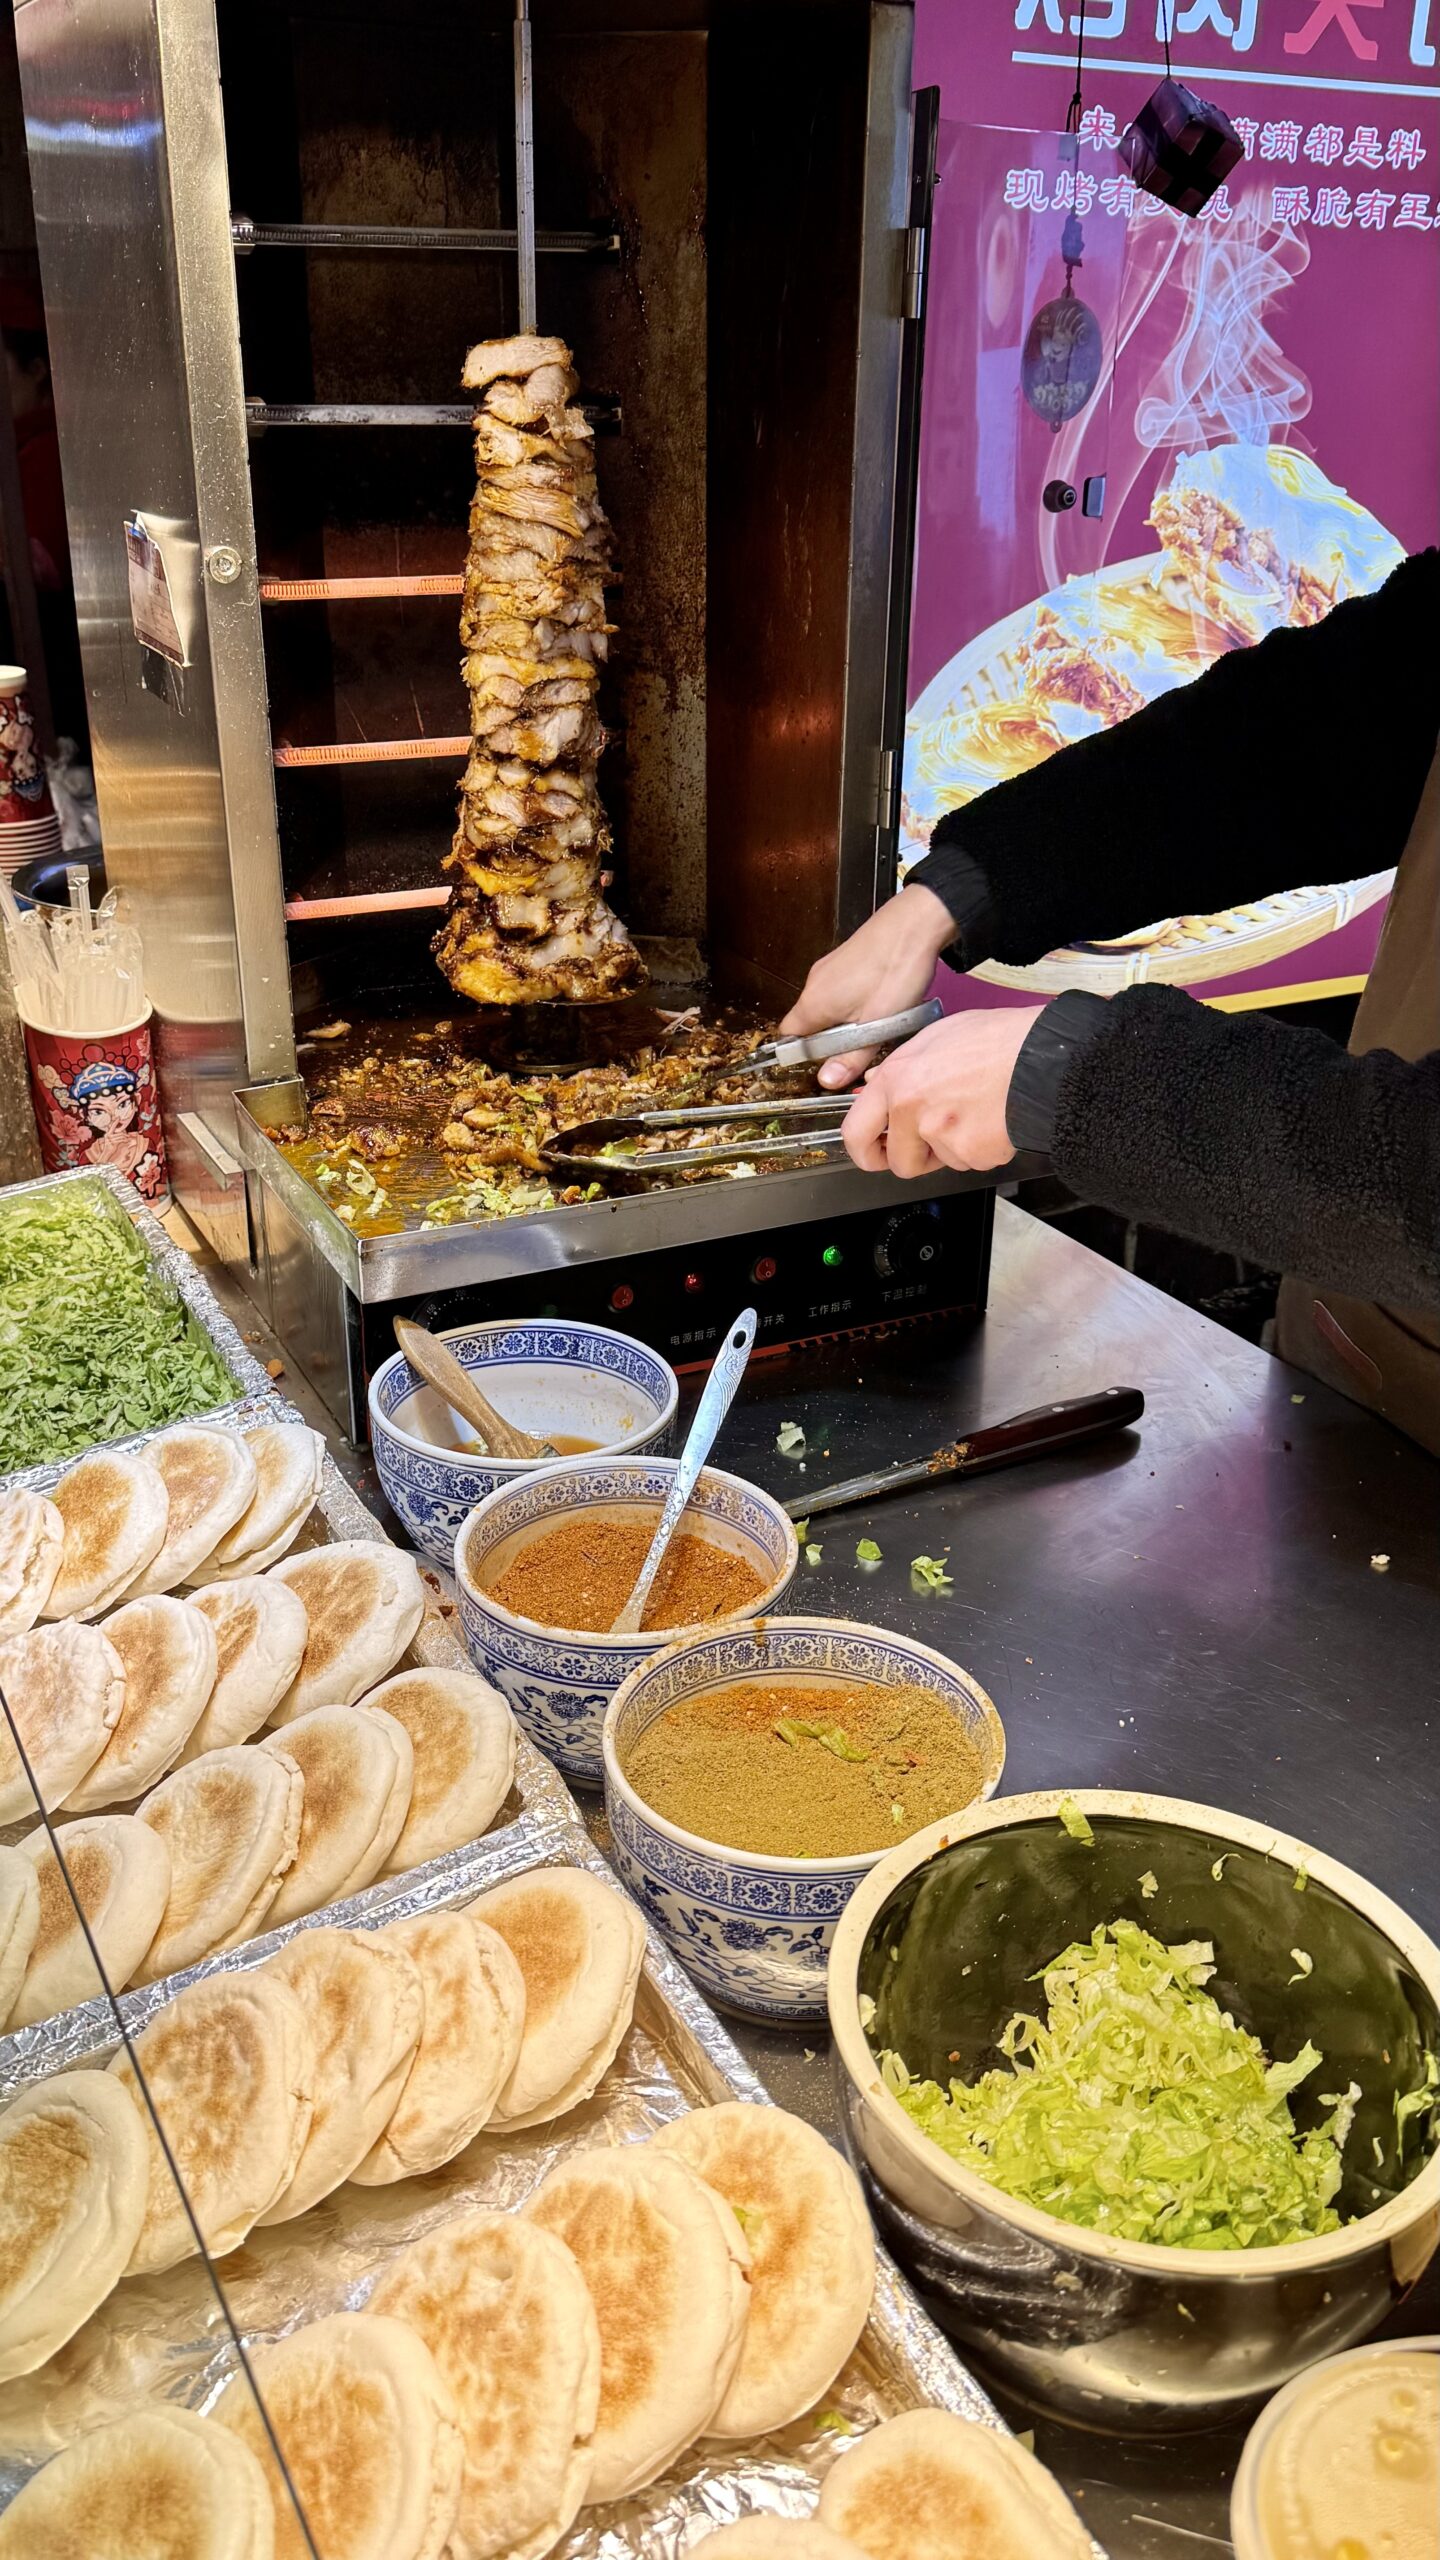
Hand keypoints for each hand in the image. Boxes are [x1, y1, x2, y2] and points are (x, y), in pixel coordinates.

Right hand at [778, 883, 956, 1086]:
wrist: (916, 921)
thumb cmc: (896, 969)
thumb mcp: (877, 1025)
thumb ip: (851, 1057)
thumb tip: (827, 1081)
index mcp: (813, 1003)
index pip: (788, 1039)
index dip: (804, 1056)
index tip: (828, 1063)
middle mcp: (814, 984)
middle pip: (808, 1025)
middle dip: (832, 1041)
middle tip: (862, 1045)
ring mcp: (828, 969)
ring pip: (827, 1008)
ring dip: (846, 1022)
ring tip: (877, 1022)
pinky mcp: (844, 960)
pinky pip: (839, 991)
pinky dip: (854, 1003)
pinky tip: (881, 1002)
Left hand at [842, 1006, 1046, 1177]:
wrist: (1043, 1056)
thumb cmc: (998, 1040)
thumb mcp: (937, 1036)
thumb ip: (902, 1066)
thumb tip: (880, 1083)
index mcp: (897, 1079)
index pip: (856, 1132)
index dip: (864, 1151)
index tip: (875, 1153)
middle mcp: (913, 1110)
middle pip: (900, 1163)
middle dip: (915, 1158)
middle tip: (933, 1141)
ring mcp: (942, 1135)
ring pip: (941, 1161)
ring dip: (955, 1147)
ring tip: (976, 1111)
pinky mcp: (972, 1153)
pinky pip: (971, 1162)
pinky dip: (982, 1149)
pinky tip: (993, 1119)